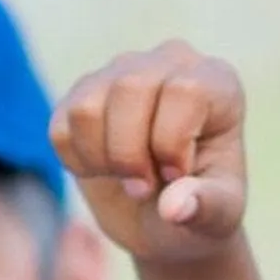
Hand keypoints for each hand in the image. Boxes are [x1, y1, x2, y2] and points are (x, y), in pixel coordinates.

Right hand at [50, 41, 246, 262]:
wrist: (164, 216)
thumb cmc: (200, 206)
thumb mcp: (219, 216)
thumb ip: (206, 207)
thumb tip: (173, 208)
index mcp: (215, 83)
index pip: (184, 91)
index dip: (171, 144)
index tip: (176, 177)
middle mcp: (168, 63)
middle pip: (129, 88)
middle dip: (129, 154)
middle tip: (143, 187)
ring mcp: (121, 72)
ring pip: (87, 106)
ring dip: (101, 159)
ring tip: (125, 178)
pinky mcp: (82, 94)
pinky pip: (60, 126)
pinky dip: (76, 162)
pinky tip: (103, 171)